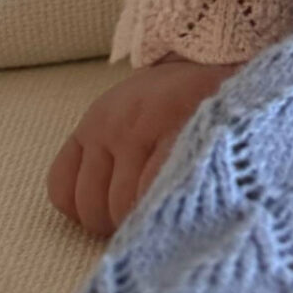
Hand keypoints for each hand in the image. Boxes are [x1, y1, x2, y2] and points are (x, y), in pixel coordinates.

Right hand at [47, 57, 238, 237]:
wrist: (201, 60)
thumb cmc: (220, 110)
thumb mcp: (232, 132)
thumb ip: (216, 172)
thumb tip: (207, 227)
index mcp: (178, 122)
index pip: (152, 191)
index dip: (161, 222)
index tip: (176, 232)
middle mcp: (134, 123)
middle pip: (120, 204)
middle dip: (137, 226)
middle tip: (157, 225)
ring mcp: (104, 126)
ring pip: (89, 203)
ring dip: (108, 222)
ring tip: (131, 217)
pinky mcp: (84, 129)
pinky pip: (60, 186)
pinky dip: (76, 207)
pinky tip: (102, 204)